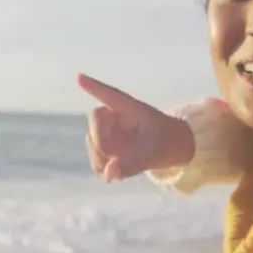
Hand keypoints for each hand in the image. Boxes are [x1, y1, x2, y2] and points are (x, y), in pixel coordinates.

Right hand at [77, 73, 194, 181]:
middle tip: (118, 159)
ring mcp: (108, 132)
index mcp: (130, 107)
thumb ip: (133, 163)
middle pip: (94, 124)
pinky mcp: (106, 148)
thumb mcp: (155, 153)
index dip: (93, 87)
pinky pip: (95, 158)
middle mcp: (115, 116)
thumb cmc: (167, 141)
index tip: (79, 77)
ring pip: (92, 143)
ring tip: (121, 168)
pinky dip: (103, 169)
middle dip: (102, 145)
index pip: (109, 95)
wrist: (172, 149)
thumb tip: (108, 175)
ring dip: (102, 160)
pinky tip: (115, 173)